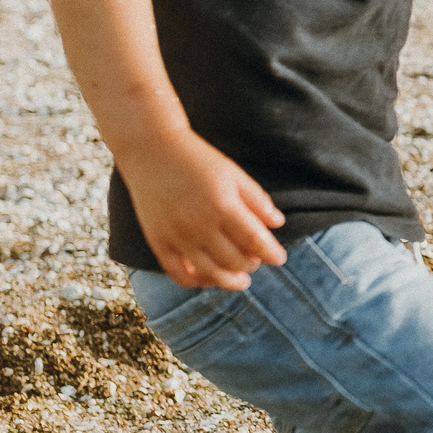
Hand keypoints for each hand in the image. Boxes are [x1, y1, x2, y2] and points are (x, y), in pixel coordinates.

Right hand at [119, 132, 287, 290]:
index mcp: (223, 204)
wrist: (152, 149)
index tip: (280, 259)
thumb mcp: (233, 174)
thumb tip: (278, 223)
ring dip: (230, 280)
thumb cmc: (198, 160)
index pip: (255, 240)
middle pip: (235, 260)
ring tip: (241, 280)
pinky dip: (196, 283)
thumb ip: (257, 200)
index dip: (271, 254)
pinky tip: (209, 279)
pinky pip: (179, 274)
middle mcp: (199, 223)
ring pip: (210, 272)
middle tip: (256, 261)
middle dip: (251, 264)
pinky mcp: (157, 241)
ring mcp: (176, 235)